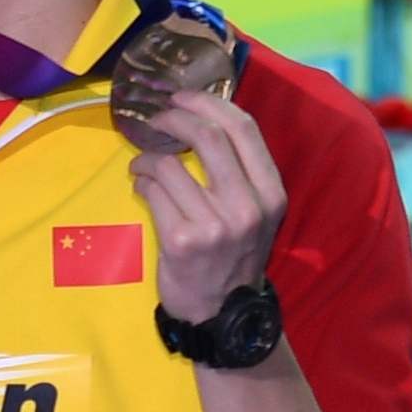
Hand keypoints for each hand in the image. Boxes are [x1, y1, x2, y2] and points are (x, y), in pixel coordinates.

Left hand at [125, 87, 287, 328]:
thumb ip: (240, 173)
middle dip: (175, 119)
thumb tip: (204, 121)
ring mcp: (215, 225)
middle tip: (157, 118)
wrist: (221, 314)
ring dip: (147, 157)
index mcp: (271, 194)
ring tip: (142, 164)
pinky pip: (153, 192)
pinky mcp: (181, 240)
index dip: (209, 104)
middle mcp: (248, 207)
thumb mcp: (255, 214)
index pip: (243, 129)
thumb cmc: (232, 257)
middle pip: (208, 138)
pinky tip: (140, 186)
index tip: (184, 98)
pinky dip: (140, 181)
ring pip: (171, 165)